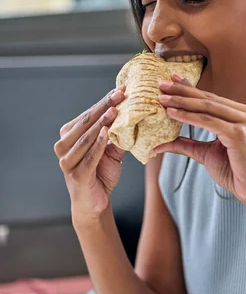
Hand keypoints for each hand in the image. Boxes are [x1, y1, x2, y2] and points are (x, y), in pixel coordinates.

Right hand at [54, 88, 125, 222]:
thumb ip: (116, 134)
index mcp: (69, 137)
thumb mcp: (110, 151)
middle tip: (119, 95)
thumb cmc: (100, 174)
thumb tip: (133, 114)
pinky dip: (98, 145)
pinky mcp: (76, 175)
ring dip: (101, 123)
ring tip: (114, 111)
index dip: (103, 102)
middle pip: (85, 123)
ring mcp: (67, 161)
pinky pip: (89, 157)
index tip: (120, 90)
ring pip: (85, 138)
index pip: (87, 115)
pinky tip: (108, 133)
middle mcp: (63, 147)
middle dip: (103, 107)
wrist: (94, 203)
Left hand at [155, 73, 245, 205]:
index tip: (172, 80)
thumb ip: (187, 145)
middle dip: (183, 91)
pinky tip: (172, 113)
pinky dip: (188, 117)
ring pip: (207, 107)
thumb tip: (160, 144)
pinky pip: (208, 122)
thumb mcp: (208, 154)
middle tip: (161, 84)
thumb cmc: (238, 174)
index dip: (191, 89)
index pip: (213, 99)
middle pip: (209, 99)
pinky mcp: (239, 134)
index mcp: (245, 115)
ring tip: (162, 99)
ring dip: (182, 102)